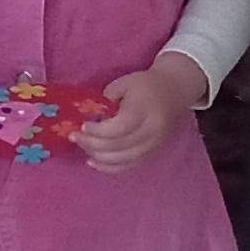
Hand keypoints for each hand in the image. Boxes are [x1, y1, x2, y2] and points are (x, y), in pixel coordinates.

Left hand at [75, 58, 204, 172]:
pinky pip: (128, 166)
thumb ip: (106, 99)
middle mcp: (151, 130)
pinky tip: (93, 161)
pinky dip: (108, 167)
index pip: (119, 128)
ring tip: (83, 147)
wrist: (174, 90)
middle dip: (92, 144)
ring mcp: (153, 144)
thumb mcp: (124, 83)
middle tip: (74, 137)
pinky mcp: (151, 153)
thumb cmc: (146, 84)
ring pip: (122, 160)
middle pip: (118, 146)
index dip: (97, 132)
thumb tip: (89, 117)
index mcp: (145, 109)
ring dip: (98, 157)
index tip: (82, 126)